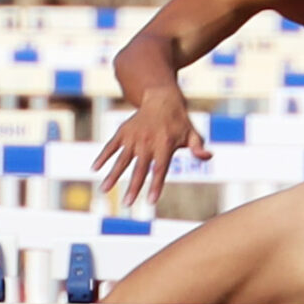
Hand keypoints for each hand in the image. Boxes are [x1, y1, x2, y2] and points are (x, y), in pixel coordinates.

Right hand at [92, 89, 208, 208]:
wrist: (161, 98)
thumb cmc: (179, 121)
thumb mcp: (192, 133)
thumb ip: (198, 147)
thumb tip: (208, 156)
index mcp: (164, 145)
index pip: (160, 170)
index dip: (155, 186)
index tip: (151, 202)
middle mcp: (147, 142)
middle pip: (139, 169)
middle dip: (133, 188)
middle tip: (127, 205)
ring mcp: (133, 137)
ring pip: (121, 159)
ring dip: (113, 175)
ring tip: (104, 190)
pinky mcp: (123, 132)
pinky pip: (111, 146)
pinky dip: (103, 156)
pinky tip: (94, 169)